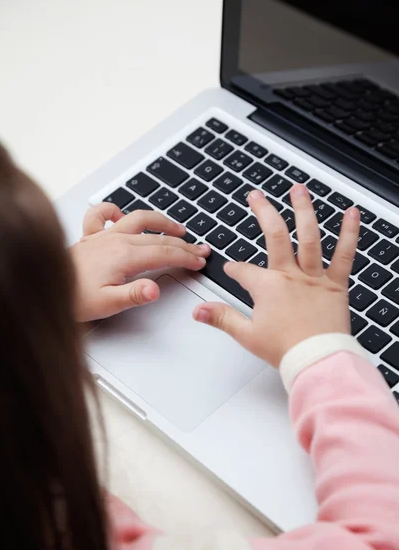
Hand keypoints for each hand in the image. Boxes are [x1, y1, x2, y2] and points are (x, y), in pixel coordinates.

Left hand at [70, 203, 209, 321]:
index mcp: (124, 256)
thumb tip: (155, 290)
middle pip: (158, 238)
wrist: (45, 287)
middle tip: (200, 250)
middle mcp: (116, 240)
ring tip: (178, 228)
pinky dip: (114, 211)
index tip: (200, 261)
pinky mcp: (91, 237)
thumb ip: (134, 295)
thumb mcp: (108, 304)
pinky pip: (102, 214)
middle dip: (183, 244)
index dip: (186, 257)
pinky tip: (122, 215)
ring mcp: (104, 236)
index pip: (165, 253)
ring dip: (161, 222)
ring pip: (139, 220)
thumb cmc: (75, 298)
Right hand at [193, 185, 359, 367]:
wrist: (317, 359)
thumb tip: (198, 311)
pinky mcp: (335, 284)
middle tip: (256, 196)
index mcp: (267, 287)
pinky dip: (349, 233)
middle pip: (275, 235)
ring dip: (303, 210)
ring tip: (298, 190)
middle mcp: (290, 275)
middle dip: (263, 211)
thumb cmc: (286, 349)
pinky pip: (344, 255)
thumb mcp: (246, 335)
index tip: (232, 269)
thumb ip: (221, 318)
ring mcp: (314, 277)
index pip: (243, 271)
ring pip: (309, 236)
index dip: (234, 269)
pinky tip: (351, 214)